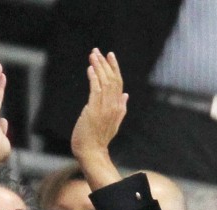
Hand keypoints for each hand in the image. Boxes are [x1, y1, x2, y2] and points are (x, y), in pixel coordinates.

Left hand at [70, 49, 127, 190]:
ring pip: (104, 82)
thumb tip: (126, 94)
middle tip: (98, 51)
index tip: (110, 56)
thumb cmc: (98, 138)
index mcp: (119, 107)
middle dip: (105, 64)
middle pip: (112, 79)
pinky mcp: (93, 111)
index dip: (114, 68)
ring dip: (98, 67)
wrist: (91, 151)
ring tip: (92, 55)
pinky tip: (90, 69)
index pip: (118, 83)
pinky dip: (93, 78)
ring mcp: (104, 108)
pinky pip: (95, 90)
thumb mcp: (113, 122)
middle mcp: (114, 106)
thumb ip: (121, 108)